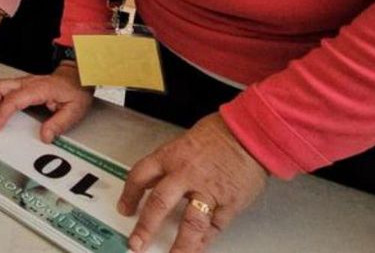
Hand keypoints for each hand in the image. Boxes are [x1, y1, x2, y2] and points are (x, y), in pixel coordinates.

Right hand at [0, 62, 93, 141]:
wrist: (78, 76)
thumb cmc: (76, 90)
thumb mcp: (74, 111)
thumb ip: (58, 124)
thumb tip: (45, 136)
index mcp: (39, 89)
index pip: (13, 99)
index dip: (2, 113)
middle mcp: (29, 82)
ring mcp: (25, 81)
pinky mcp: (24, 84)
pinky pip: (5, 88)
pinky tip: (4, 110)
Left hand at [119, 113, 267, 252]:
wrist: (250, 133)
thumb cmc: (218, 134)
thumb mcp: (183, 143)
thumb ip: (169, 165)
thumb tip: (155, 183)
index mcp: (170, 156)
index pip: (139, 176)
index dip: (129, 195)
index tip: (124, 209)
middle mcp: (185, 175)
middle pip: (159, 203)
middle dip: (146, 227)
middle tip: (136, 243)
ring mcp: (208, 191)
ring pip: (190, 223)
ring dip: (180, 245)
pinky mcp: (230, 203)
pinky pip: (215, 227)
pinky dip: (205, 241)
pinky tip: (197, 249)